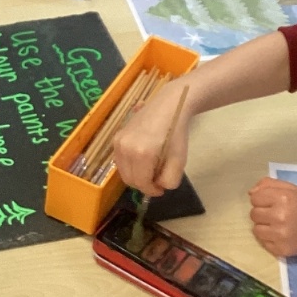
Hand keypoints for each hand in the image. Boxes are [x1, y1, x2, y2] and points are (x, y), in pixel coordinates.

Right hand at [113, 78, 192, 195]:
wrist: (168, 105)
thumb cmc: (176, 132)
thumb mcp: (180, 159)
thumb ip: (170, 180)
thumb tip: (158, 185)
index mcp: (141, 154)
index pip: (141, 183)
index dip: (151, 191)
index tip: (160, 190)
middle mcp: (125, 149)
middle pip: (129, 179)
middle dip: (143, 184)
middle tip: (156, 181)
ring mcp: (118, 142)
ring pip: (123, 170)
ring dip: (135, 175)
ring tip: (150, 169)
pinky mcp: (116, 137)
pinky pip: (120, 160)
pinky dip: (130, 165)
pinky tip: (143, 159)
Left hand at [249, 178, 296, 257]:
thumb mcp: (294, 189)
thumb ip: (270, 185)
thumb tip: (250, 193)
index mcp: (283, 198)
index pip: (254, 198)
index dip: (262, 199)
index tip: (273, 202)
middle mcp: (280, 216)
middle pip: (253, 214)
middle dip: (263, 213)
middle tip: (278, 214)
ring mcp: (281, 235)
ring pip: (256, 230)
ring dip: (265, 227)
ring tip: (280, 225)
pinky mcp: (282, 250)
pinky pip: (264, 243)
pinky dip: (271, 239)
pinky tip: (284, 235)